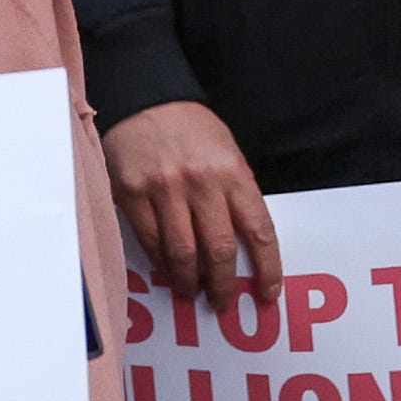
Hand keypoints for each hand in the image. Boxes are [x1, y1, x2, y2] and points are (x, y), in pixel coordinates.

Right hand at [103, 102, 280, 322]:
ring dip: (189, 282)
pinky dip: (161, 262)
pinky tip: (167, 269)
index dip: (267, 269)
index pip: (259, 231)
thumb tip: (243, 247)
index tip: (268, 294)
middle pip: (219, 251)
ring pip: (182, 253)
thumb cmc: (192, 129)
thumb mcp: (228, 153)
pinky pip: (150, 240)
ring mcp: (164, 189)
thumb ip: (236, 195)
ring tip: (192, 292)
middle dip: (224, 285)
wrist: (146, 98)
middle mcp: (201, 183)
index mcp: (233, 173)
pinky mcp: (132, 192)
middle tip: (222, 302)